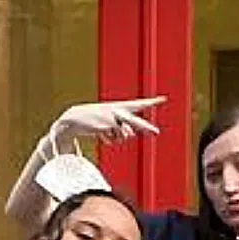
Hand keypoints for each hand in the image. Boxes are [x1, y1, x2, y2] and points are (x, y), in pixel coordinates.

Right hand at [41, 96, 162, 155]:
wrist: (75, 117)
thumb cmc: (95, 119)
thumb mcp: (111, 123)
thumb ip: (125, 129)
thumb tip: (131, 135)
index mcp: (121, 107)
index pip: (138, 104)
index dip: (151, 102)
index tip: (163, 99)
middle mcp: (118, 111)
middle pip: (136, 123)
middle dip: (146, 128)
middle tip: (157, 133)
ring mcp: (112, 119)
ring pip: (123, 136)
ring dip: (115, 137)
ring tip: (104, 130)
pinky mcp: (105, 127)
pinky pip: (113, 140)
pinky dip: (108, 140)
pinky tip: (99, 133)